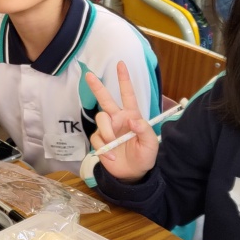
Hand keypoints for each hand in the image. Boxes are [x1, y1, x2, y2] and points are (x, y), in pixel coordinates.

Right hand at [84, 61, 158, 182]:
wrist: (133, 175)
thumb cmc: (144, 156)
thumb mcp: (150, 144)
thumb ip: (144, 131)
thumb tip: (132, 119)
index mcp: (132, 115)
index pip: (128, 94)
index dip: (124, 79)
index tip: (121, 64)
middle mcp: (118, 119)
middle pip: (105, 99)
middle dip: (97, 87)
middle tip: (89, 75)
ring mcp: (107, 129)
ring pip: (100, 120)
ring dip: (106, 132)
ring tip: (113, 145)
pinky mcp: (99, 141)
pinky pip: (96, 139)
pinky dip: (104, 148)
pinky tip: (111, 157)